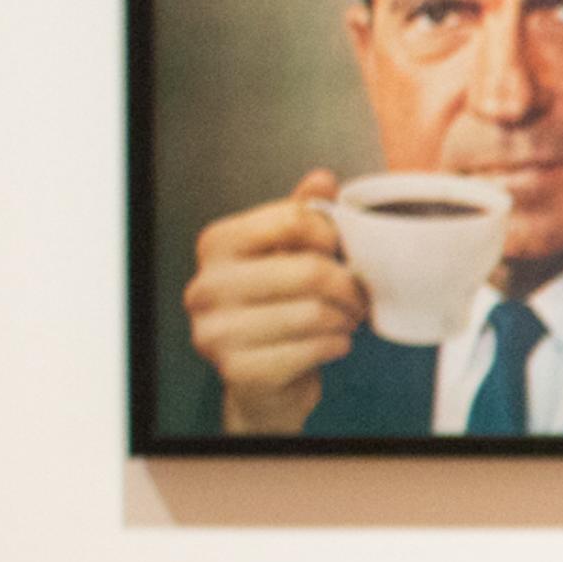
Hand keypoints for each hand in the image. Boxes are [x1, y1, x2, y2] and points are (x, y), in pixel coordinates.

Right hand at [185, 169, 367, 434]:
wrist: (262, 382)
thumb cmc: (275, 309)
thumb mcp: (284, 256)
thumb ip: (300, 217)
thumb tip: (322, 179)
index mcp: (216, 244)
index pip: (293, 220)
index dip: (331, 237)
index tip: (338, 252)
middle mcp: (205, 286)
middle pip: (310, 271)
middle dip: (347, 287)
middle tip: (357, 298)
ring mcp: (215, 331)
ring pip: (315, 313)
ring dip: (345, 319)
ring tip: (346, 321)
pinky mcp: (237, 370)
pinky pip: (312, 349)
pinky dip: (337, 346)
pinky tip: (334, 344)